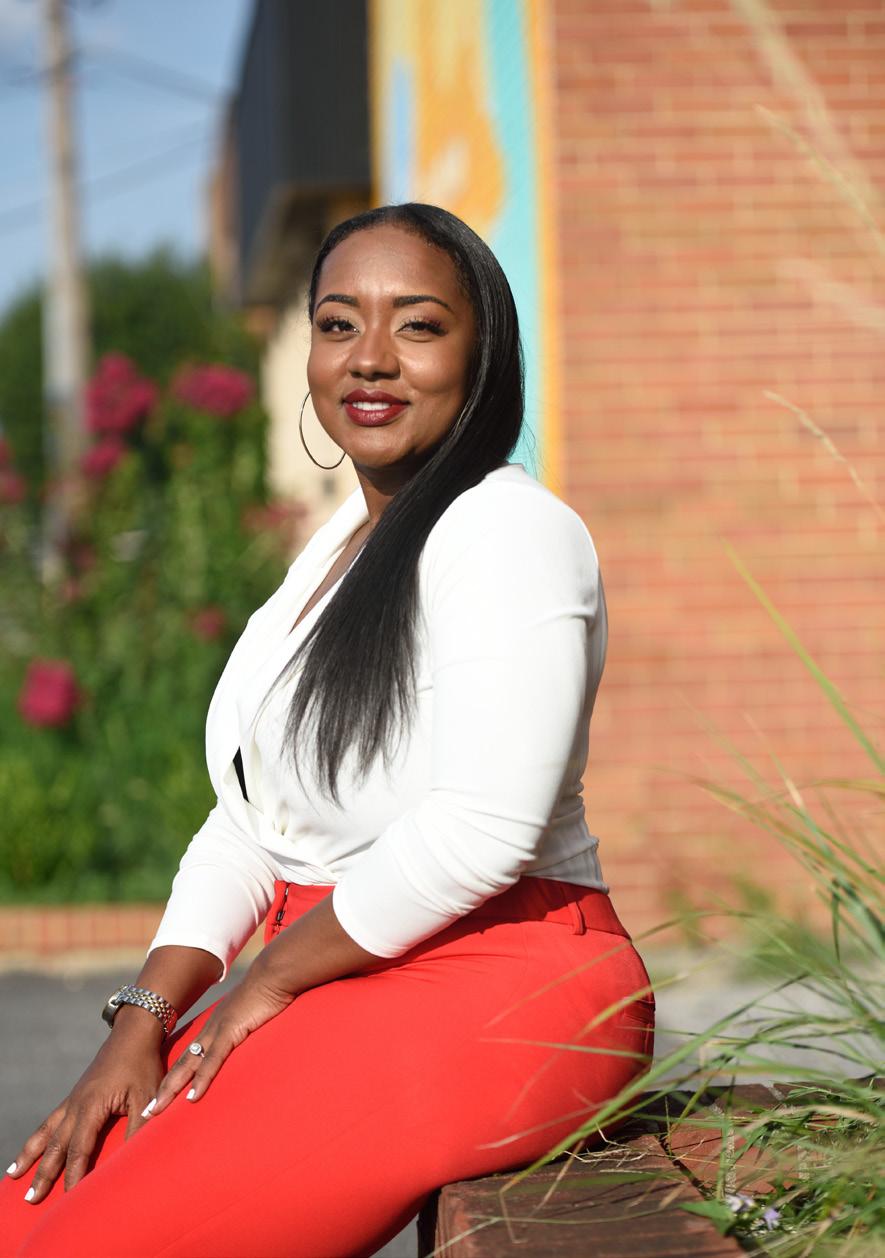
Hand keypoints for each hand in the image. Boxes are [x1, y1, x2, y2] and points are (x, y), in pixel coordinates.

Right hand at [6, 1025, 163, 1203]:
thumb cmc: (142, 1064)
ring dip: (31, 1156)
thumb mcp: (146, 1095)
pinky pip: (51, 1120)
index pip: (79, 1149)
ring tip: (14, 1176)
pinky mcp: (75, 1095)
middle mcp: (76, 1104)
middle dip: (44, 1173)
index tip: (69, 1199)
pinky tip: (31, 1148)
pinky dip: (38, 1136)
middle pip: (57, 1145)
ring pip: (47, 1132)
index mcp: (92, 1106)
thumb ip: (138, 1126)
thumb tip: (132, 1157)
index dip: (74, 1175)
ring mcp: (72, 1099)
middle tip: (31, 1199)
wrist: (133, 1034)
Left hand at [144, 970, 293, 1117]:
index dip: (175, 1077)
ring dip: (171, 1088)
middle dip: (164, 1088)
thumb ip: (248, 1029)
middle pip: (181, 1064)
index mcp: (215, 1027)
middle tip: (147, 1111)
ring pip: (189, 1065)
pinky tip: (192, 1097)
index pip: (189, 1057)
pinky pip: (212, 1060)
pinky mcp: (231, 1031)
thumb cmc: (268, 993)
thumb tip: (250, 1039)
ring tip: (156, 1110)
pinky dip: (201, 1079)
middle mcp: (211, 1030)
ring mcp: (218, 1030)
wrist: (274, 974)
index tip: (162, 1096)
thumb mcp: (254, 1015)